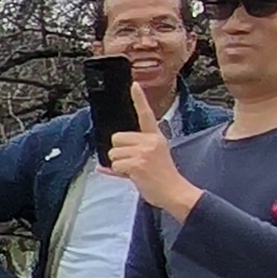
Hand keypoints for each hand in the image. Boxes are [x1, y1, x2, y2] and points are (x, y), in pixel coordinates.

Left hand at [106, 82, 197, 217]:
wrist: (175, 192)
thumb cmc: (162, 179)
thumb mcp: (149, 163)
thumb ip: (127, 160)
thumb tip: (101, 167)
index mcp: (155, 137)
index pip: (146, 114)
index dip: (139, 99)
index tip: (134, 84)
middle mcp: (151, 140)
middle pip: (116, 138)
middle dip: (118, 152)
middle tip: (133, 164)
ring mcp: (144, 151)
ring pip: (114, 153)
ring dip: (119, 164)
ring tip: (136, 171)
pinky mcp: (138, 163)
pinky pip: (115, 165)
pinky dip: (120, 173)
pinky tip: (135, 176)